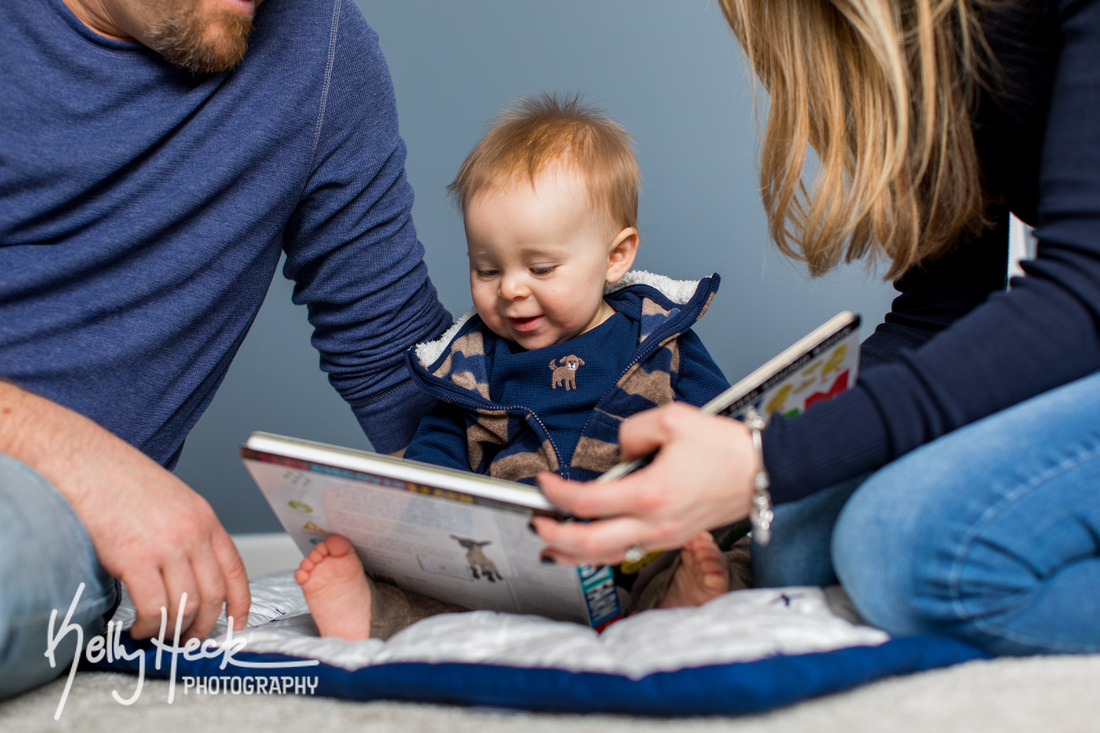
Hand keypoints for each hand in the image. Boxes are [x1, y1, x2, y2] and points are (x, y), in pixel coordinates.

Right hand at [0, 382, 250, 639]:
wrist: (83, 461)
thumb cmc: (119, 479)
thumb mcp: (170, 500)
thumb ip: (185, 533)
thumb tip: (186, 573)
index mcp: (204, 518)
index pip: (235, 568)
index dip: (240, 602)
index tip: (237, 621)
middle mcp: (193, 533)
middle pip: (214, 594)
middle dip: (204, 625)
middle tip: (190, 639)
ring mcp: (167, 546)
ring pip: (186, 606)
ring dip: (173, 630)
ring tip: (158, 635)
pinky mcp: (135, 558)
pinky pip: (154, 608)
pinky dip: (148, 627)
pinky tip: (137, 628)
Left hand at [534, 403, 755, 565]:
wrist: (763, 470)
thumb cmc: (723, 446)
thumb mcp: (673, 419)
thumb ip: (632, 431)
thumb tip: (616, 451)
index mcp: (650, 493)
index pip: (587, 503)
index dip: (556, 495)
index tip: (543, 483)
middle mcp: (654, 523)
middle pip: (590, 544)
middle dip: (555, 535)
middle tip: (536, 520)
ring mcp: (663, 537)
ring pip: (607, 558)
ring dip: (572, 554)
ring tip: (549, 544)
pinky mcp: (671, 539)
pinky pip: (626, 554)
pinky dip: (599, 554)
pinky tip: (587, 548)